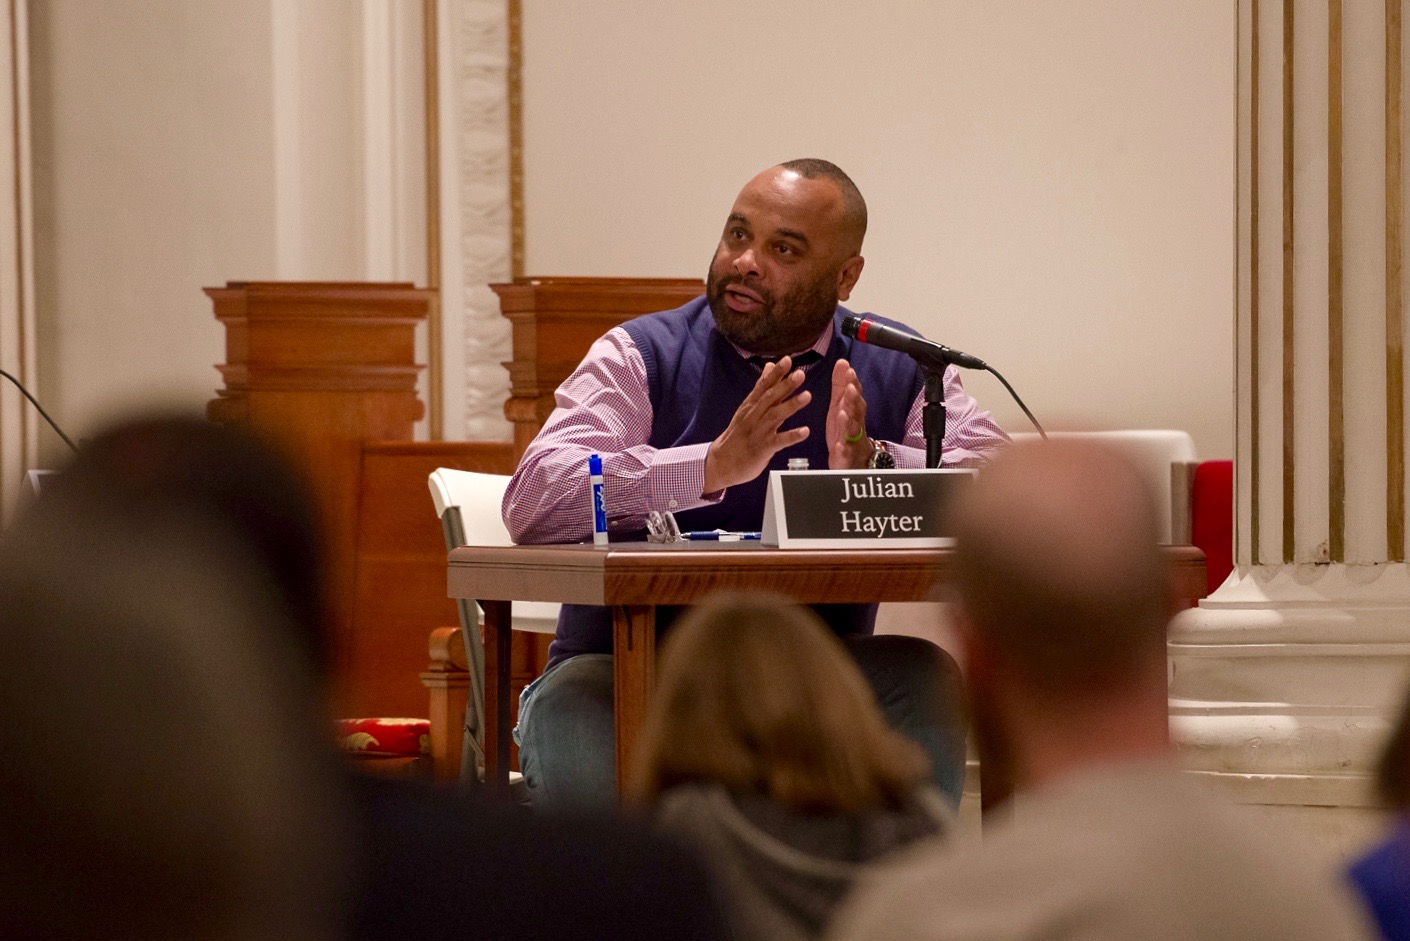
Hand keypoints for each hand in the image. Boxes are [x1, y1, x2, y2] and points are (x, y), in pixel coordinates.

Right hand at [703, 357, 810, 492]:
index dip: (775, 373)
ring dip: (791, 405)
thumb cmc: (738, 434)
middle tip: (800, 374)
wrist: (722, 462)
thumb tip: (770, 366)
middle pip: (770, 398)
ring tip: (807, 396)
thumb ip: (762, 388)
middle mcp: (754, 416)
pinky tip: (805, 431)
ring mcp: (758, 432)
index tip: (788, 360)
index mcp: (751, 406)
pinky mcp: (763, 449)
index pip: (763, 386)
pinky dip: (792, 436)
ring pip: (775, 416)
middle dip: (785, 385)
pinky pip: (779, 442)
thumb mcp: (747, 408)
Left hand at [826, 358, 871, 468]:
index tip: (849, 371)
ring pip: (852, 431)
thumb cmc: (845, 429)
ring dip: (848, 422)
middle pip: (857, 411)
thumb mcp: (840, 405)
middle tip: (849, 388)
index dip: (853, 383)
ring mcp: (852, 440)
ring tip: (842, 413)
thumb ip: (840, 385)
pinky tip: (839, 446)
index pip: (854, 395)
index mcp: (852, 411)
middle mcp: (855, 424)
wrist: (853, 459)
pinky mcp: (846, 456)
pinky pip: (846, 453)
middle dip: (854, 400)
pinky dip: (843, 449)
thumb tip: (842, 362)